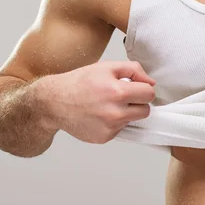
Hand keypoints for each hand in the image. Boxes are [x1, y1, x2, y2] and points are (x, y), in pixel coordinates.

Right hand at [34, 60, 155, 143]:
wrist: (54, 102)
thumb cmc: (78, 83)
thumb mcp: (105, 67)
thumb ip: (133, 70)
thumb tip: (151, 83)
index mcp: (117, 92)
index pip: (149, 94)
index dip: (143, 89)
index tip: (135, 88)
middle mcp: (115, 113)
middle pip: (145, 111)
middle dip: (138, 103)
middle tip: (122, 97)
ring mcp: (110, 128)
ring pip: (133, 120)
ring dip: (126, 113)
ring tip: (107, 105)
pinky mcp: (105, 137)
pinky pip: (120, 130)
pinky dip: (114, 123)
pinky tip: (99, 116)